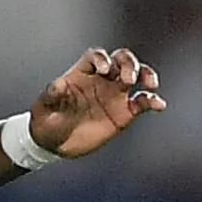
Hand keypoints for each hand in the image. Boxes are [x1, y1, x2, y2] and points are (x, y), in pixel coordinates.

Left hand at [30, 48, 165, 158]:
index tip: (105, 69)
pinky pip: (143, 102)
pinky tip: (158, 105)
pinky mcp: (124, 112)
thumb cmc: (45, 122)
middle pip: (121, 59)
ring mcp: (115, 94)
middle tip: (129, 79)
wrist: (54, 145)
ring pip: (137, 75)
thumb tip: (57, 84)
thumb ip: (51, 96)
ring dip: (146, 75)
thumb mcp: (43, 109)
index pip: (96, 56)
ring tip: (149, 85)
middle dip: (129, 64)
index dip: (102, 58)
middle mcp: (101, 79)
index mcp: (81, 74)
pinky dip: (153, 101)